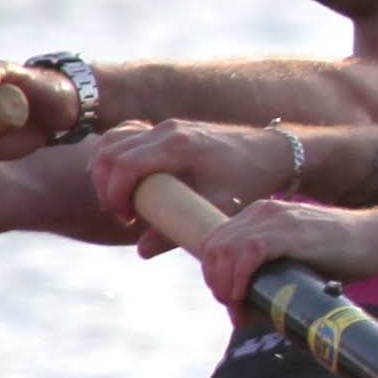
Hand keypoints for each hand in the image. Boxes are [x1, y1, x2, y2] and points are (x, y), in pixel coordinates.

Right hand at [86, 119, 295, 240]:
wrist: (272, 153)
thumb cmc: (248, 180)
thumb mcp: (215, 206)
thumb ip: (177, 229)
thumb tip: (142, 251)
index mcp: (178, 147)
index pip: (123, 164)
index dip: (113, 193)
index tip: (126, 219)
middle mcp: (168, 130)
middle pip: (110, 151)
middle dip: (106, 186)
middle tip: (124, 214)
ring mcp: (167, 125)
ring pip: (114, 140)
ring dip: (106, 170)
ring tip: (123, 200)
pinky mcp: (168, 127)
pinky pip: (127, 134)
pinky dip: (116, 154)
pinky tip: (125, 179)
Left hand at [192, 195, 377, 308]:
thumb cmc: (343, 256)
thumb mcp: (296, 263)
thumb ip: (269, 279)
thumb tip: (242, 315)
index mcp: (261, 214)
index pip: (215, 242)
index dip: (214, 275)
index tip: (230, 301)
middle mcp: (263, 211)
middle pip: (213, 248)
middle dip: (216, 283)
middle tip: (234, 309)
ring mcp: (276, 219)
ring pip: (224, 250)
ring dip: (225, 283)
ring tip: (239, 306)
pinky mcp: (291, 232)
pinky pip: (248, 252)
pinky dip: (240, 277)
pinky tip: (246, 293)